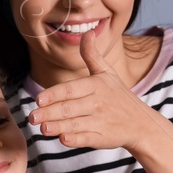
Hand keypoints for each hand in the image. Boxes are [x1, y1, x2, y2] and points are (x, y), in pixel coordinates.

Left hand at [28, 28, 154, 150]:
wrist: (141, 122)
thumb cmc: (118, 95)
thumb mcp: (107, 73)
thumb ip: (92, 55)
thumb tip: (86, 33)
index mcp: (95, 85)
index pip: (70, 89)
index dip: (54, 94)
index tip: (38, 99)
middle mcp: (97, 103)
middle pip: (69, 108)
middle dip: (49, 112)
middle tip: (32, 116)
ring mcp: (100, 121)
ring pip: (75, 124)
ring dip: (58, 126)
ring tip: (42, 128)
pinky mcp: (102, 138)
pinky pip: (87, 139)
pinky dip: (75, 139)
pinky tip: (63, 139)